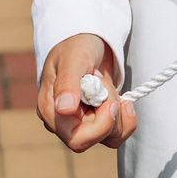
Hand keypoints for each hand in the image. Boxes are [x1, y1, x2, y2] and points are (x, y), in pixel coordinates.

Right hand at [37, 34, 136, 152]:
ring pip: (109, 137)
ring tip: (106, 84)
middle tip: (104, 84)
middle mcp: (63, 121)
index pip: (76, 138)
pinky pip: (117, 132)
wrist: (88, 39)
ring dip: (118, 111)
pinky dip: (125, 116)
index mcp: (50, 110)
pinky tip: (122, 98)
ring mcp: (81, 122)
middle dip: (110, 113)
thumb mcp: (73, 59)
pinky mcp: (97, 120)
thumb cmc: (75, 45)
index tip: (109, 99)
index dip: (100, 125)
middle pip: (95, 139)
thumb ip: (68, 84)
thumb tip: (63, 110)